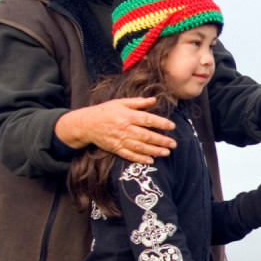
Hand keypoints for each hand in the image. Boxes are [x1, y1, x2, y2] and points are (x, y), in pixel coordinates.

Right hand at [54, 97, 176, 163]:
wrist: (86, 124)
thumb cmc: (105, 111)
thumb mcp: (120, 103)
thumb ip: (138, 102)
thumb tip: (154, 100)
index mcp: (127, 115)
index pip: (147, 119)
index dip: (160, 123)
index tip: (172, 126)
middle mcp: (124, 128)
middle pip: (146, 135)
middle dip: (161, 140)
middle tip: (174, 143)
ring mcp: (120, 140)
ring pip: (140, 147)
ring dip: (154, 151)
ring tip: (166, 152)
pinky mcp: (115, 149)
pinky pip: (130, 155)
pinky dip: (140, 159)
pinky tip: (151, 161)